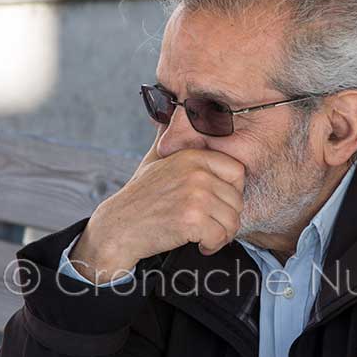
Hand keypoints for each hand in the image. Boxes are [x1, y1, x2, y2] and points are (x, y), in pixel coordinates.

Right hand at [69, 140, 245, 280]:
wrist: (118, 227)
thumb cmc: (140, 197)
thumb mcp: (156, 159)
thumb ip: (170, 138)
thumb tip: (172, 111)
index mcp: (193, 156)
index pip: (238, 171)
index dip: (232, 192)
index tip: (217, 203)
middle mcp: (197, 172)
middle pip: (237, 200)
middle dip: (226, 218)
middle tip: (208, 225)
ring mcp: (195, 195)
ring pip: (232, 221)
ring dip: (221, 235)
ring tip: (204, 235)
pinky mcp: (192, 219)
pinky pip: (221, 237)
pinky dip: (212, 245)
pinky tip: (199, 244)